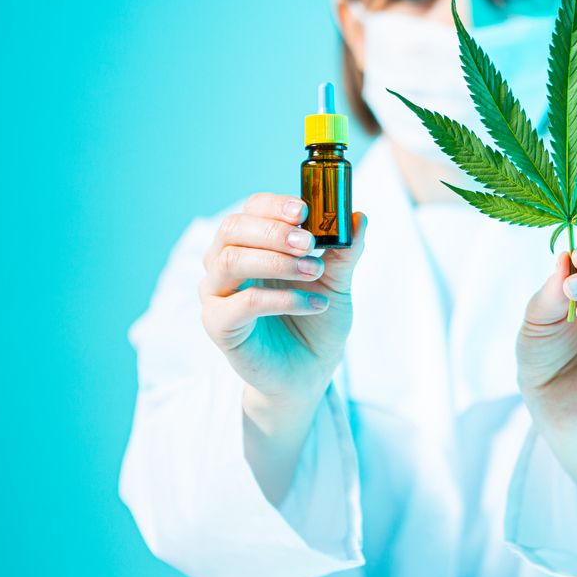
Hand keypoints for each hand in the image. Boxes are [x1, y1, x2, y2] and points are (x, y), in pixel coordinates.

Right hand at [199, 192, 366, 504]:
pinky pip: (241, 304)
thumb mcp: (338, 281)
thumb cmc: (318, 319)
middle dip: (273, 230)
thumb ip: (345, 251)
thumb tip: (359, 217)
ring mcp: (217, 295)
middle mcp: (226, 264)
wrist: (310, 371)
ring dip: (277, 262)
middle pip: (232, 229)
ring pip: (229, 261)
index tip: (305, 211)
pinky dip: (282, 299)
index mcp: (253, 244)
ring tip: (314, 272)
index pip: (251, 209)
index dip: (275, 205)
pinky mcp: (218, 326)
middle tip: (310, 244)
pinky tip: (314, 304)